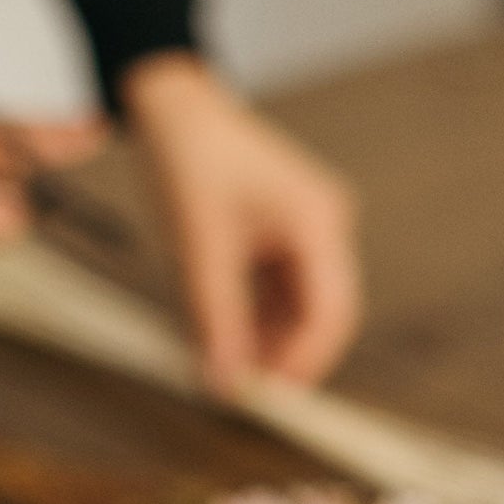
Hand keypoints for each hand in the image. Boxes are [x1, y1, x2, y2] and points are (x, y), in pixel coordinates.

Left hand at [121, 53, 361, 390]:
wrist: (173, 104)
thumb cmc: (189, 158)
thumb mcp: (199, 247)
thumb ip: (216, 320)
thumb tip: (225, 385)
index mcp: (318, 222)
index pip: (330, 314)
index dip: (302, 364)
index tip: (264, 399)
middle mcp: (324, 227)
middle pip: (321, 315)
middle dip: (285, 358)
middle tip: (241, 393)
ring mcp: (305, 230)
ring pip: (297, 308)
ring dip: (266, 341)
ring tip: (224, 368)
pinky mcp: (282, 234)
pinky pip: (276, 290)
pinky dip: (253, 317)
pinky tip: (222, 337)